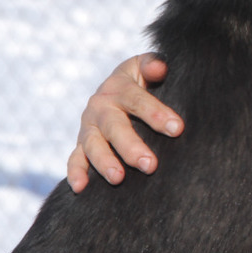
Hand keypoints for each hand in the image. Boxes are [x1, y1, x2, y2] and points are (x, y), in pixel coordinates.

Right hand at [66, 53, 181, 192]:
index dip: (157, 114)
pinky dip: (74, 172)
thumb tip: (159, 68)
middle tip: (150, 165)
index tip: (177, 129)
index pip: (138, 100)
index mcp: (120, 87)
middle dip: (132, 147)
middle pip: (115, 127)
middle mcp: (101, 107)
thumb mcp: (145, 65)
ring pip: (93, 145)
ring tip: (118, 179)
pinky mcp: (81, 143)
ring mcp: (89, 126)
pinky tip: (80, 188)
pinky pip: (74, 158)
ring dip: (104, 163)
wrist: (116, 85)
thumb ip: (153, 64)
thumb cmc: (141, 78)